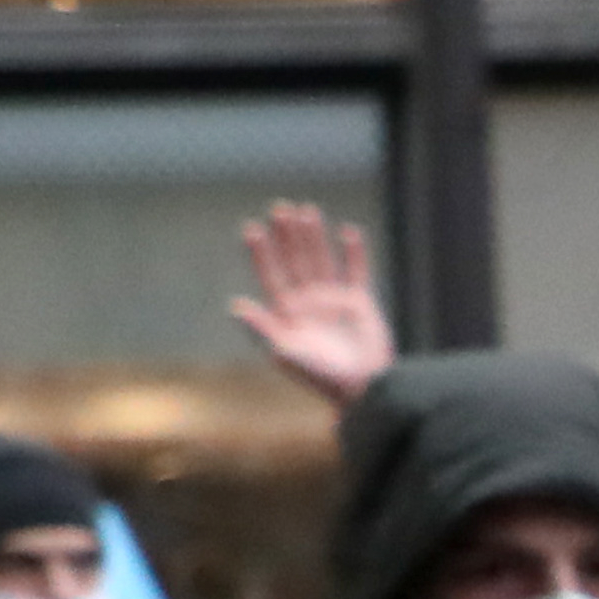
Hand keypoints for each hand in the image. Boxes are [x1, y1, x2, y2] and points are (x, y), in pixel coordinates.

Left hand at [227, 198, 394, 407]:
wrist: (364, 389)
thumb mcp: (287, 354)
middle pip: (294, 260)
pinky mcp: (360, 302)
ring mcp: (334, 299)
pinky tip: (348, 232)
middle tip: (280, 209)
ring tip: (307, 210)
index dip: (261, 253)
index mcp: (286, 312)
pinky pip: (357, 271)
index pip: (270, 275)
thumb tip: (235, 306)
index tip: (253, 229)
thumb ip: (263, 329)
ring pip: (321, 259)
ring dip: (314, 236)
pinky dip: (355, 253)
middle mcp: (307, 301)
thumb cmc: (322, 377)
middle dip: (287, 236)